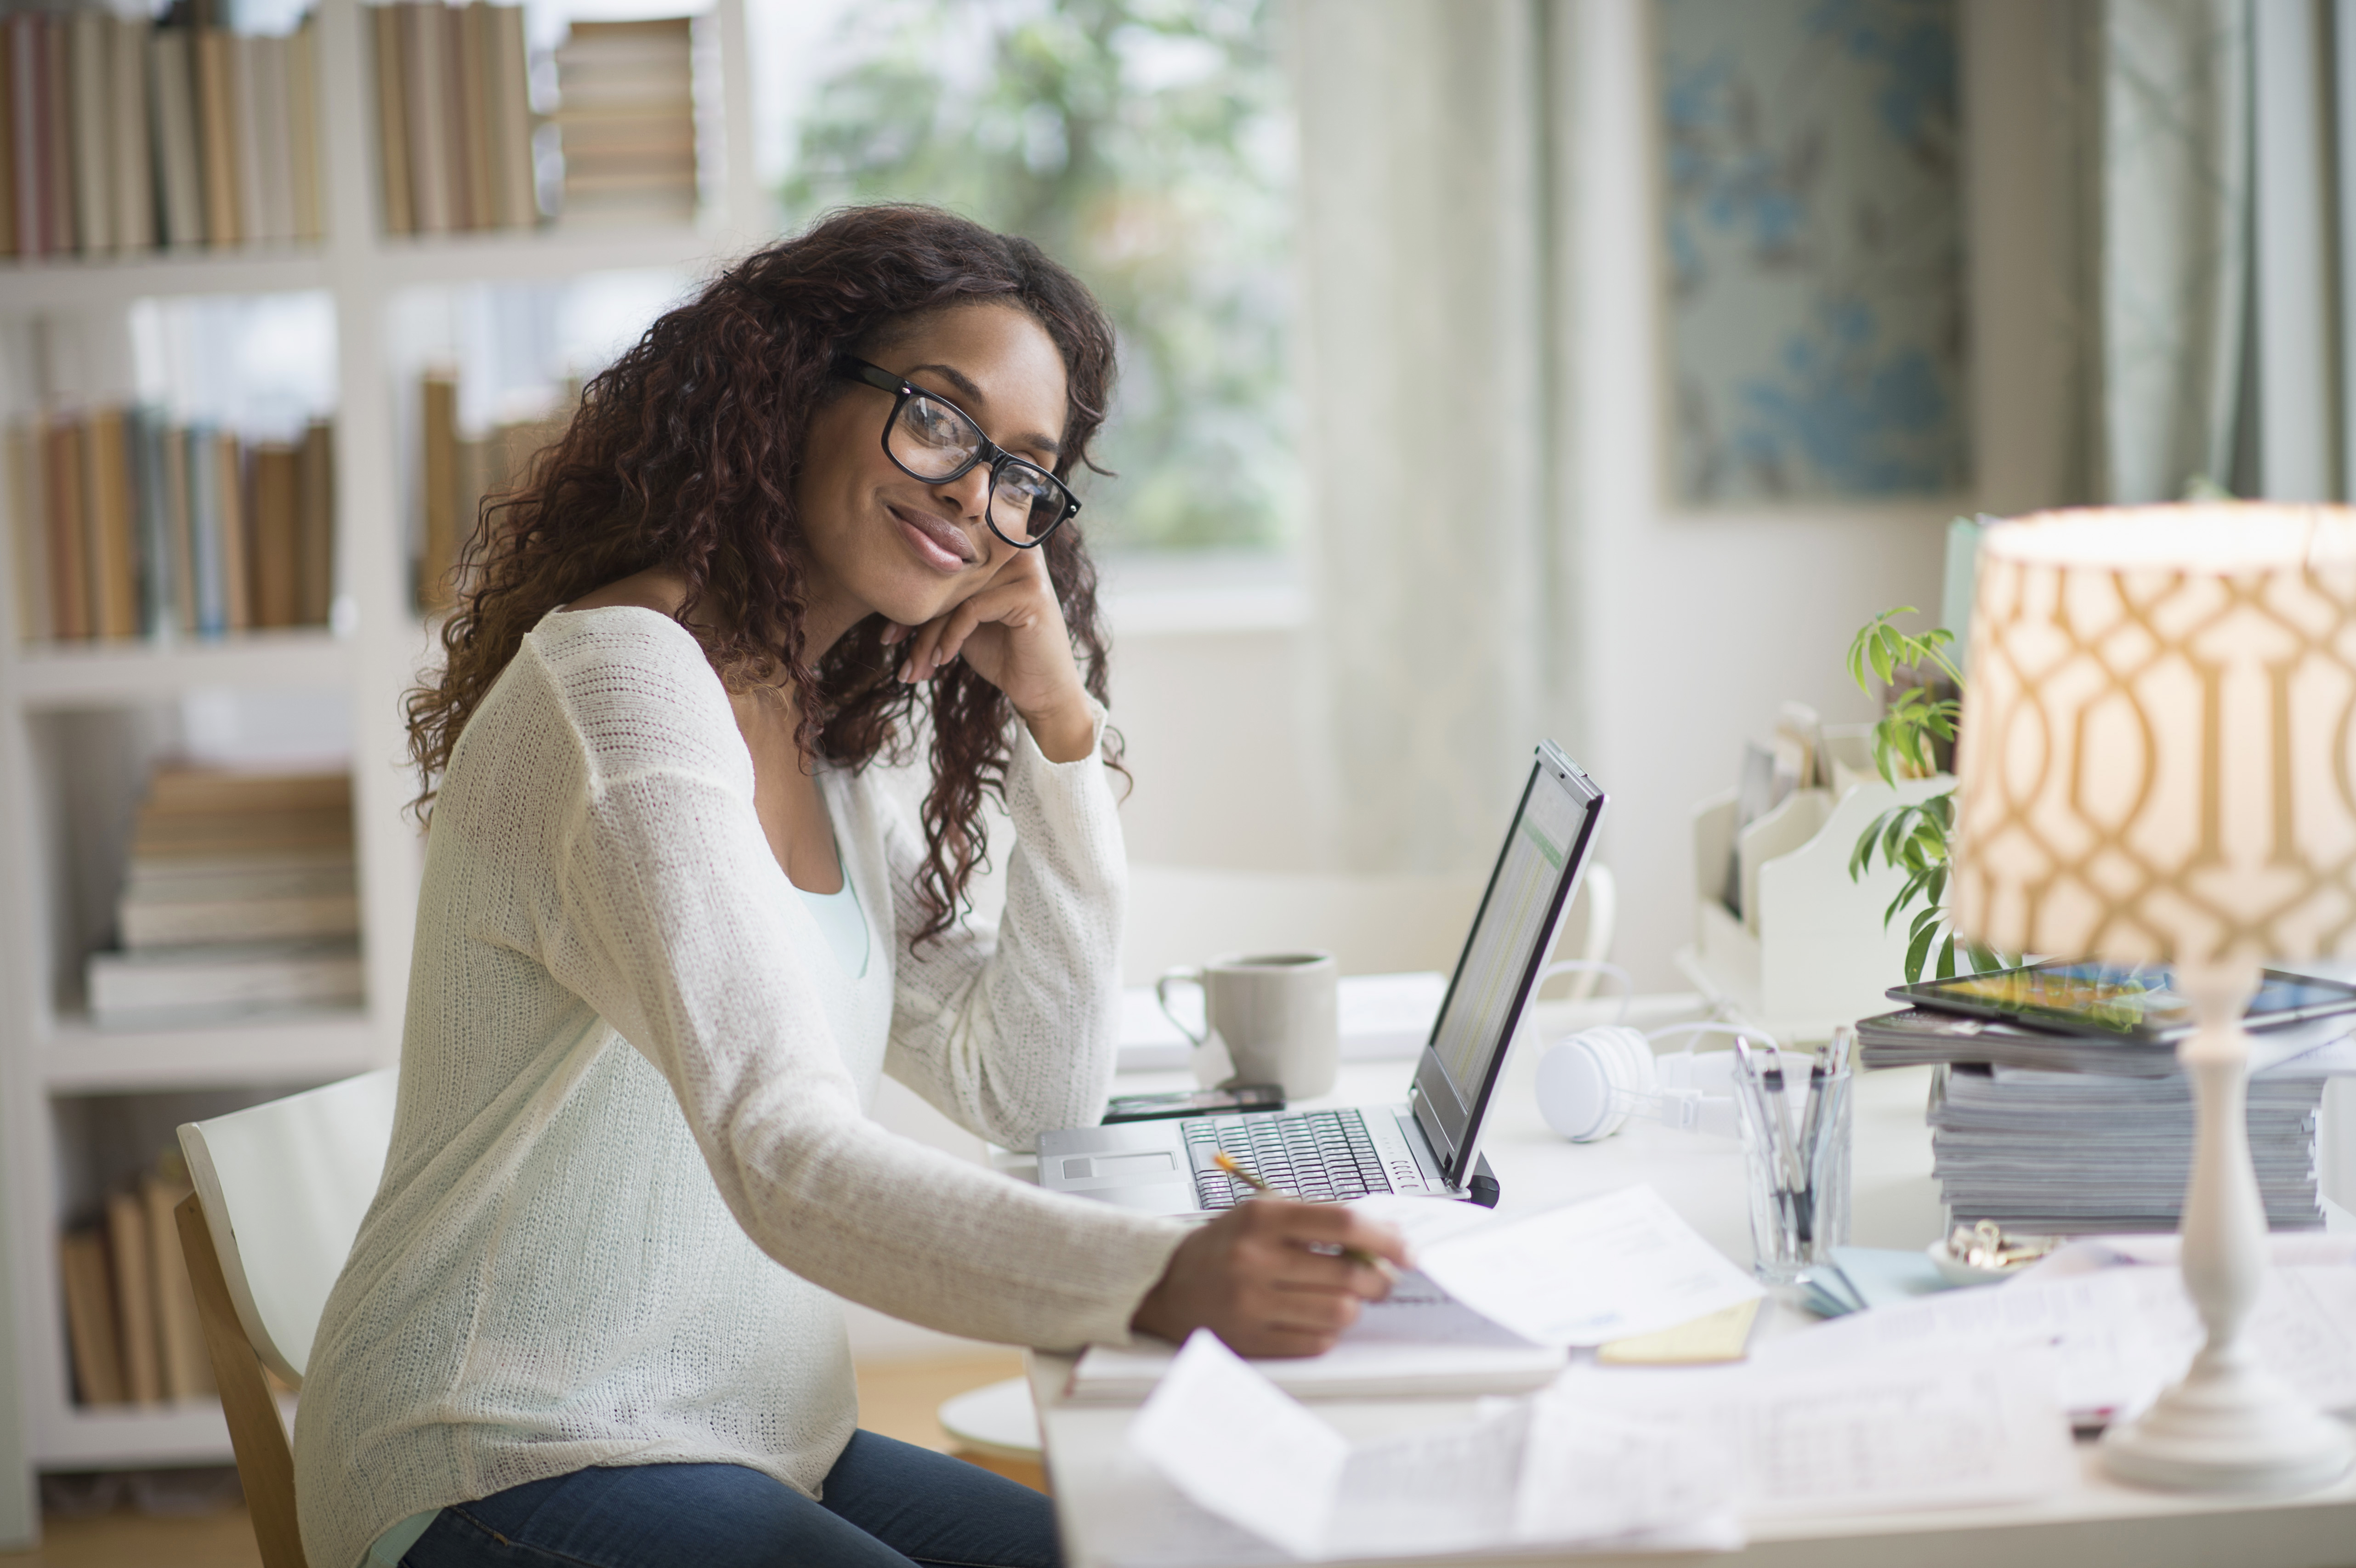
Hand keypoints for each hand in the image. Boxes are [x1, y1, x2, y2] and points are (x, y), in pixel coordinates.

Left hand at [882, 547, 1095, 761]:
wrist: (1042, 689)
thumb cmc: (1001, 653)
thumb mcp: (961, 620)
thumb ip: (938, 597)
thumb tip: (887, 594)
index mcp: (997, 546)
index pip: (943, 566)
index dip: (911, 599)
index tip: (887, 635)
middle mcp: (1014, 547)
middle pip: (947, 579)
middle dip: (914, 621)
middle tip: (893, 651)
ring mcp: (1026, 567)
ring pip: (955, 596)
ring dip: (927, 637)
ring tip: (914, 669)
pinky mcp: (1031, 592)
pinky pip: (972, 609)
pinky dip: (950, 638)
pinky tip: (942, 661)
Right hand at [1130, 1200, 1408, 1357]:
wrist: (1167, 1286)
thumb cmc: (1225, 1245)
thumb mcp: (1263, 1213)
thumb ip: (1317, 1220)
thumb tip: (1381, 1239)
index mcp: (1263, 1220)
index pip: (1343, 1223)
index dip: (1385, 1237)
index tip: (1407, 1248)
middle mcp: (1256, 1260)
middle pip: (1350, 1274)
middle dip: (1379, 1279)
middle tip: (1382, 1278)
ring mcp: (1254, 1304)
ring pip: (1340, 1312)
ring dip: (1354, 1306)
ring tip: (1345, 1297)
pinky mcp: (1254, 1341)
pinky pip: (1318, 1342)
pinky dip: (1328, 1330)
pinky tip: (1316, 1317)